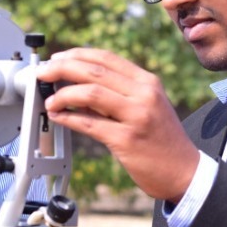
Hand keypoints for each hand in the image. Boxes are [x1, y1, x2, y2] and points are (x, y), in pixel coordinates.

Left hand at [37, 48, 200, 202]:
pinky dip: (68, 118)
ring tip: (49, 100)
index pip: (106, 57)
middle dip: (61, 69)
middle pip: (93, 70)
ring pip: (89, 93)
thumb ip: (116, 95)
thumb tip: (76, 88)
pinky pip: (88, 123)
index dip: (76, 55)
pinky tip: (58, 117)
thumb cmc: (162, 140)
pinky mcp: (126, 139)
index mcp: (147, 82)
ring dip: (62, 94)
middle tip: (42, 74)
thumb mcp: (146, 107)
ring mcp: (136, 116)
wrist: (184, 171)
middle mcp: (143, 94)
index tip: (56, 58)